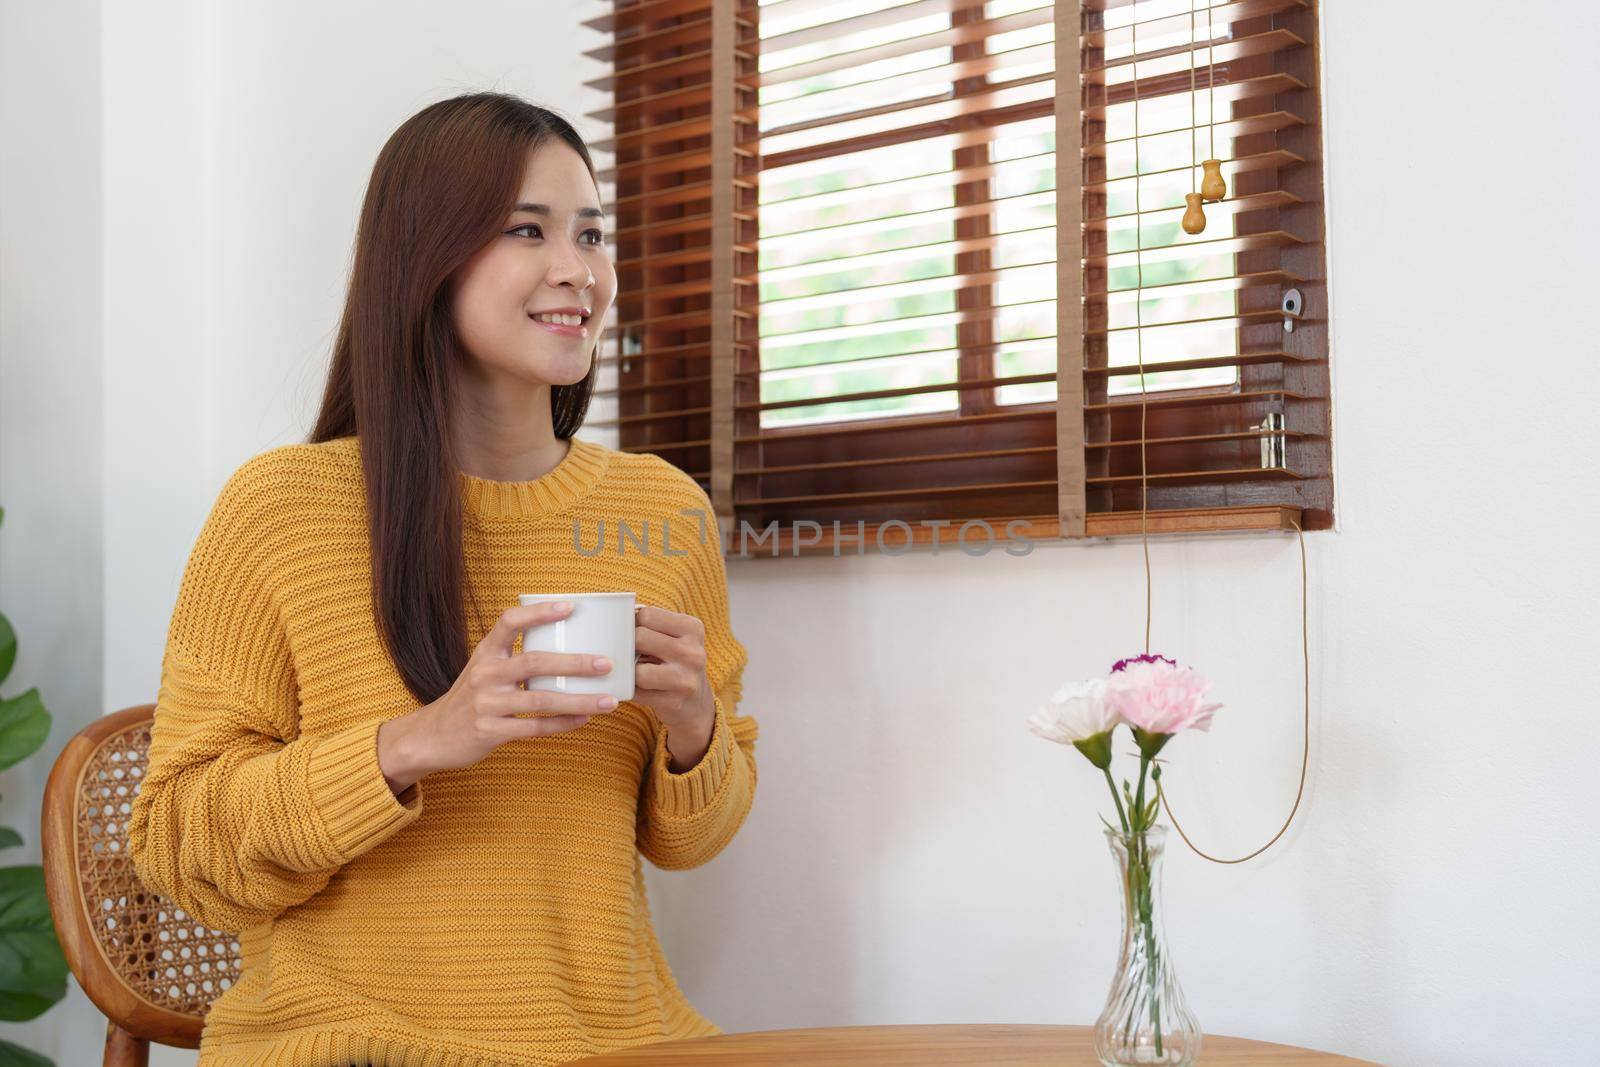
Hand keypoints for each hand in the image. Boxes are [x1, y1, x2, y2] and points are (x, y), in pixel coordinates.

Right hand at [377, 601, 617, 794]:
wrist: (431, 737)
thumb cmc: (470, 698)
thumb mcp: (483, 669)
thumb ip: (513, 659)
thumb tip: (568, 650)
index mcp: (485, 652)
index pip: (510, 622)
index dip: (539, 613)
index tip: (570, 607)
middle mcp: (485, 674)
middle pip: (535, 662)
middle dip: (575, 663)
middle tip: (606, 663)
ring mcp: (487, 704)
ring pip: (541, 700)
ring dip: (579, 700)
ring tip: (609, 701)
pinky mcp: (490, 732)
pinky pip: (534, 727)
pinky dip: (562, 724)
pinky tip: (584, 720)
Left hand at [634, 605, 715, 770]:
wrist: (695, 704)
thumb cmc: (675, 663)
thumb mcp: (675, 638)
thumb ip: (651, 625)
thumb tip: (614, 619)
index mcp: (693, 629)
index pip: (648, 615)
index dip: (634, 624)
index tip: (633, 633)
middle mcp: (693, 653)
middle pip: (640, 637)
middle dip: (628, 645)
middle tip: (629, 653)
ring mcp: (685, 679)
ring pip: (637, 670)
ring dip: (628, 671)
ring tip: (631, 670)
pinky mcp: (674, 702)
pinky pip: (635, 692)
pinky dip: (628, 689)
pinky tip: (633, 687)